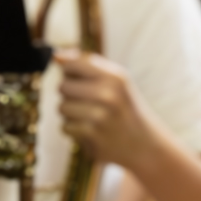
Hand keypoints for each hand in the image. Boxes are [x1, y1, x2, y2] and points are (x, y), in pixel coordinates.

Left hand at [53, 50, 159, 171]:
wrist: (144, 144)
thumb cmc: (124, 108)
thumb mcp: (116, 81)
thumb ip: (87, 65)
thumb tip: (56, 56)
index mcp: (115, 78)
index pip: (73, 64)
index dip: (68, 71)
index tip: (76, 79)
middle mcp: (108, 95)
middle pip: (63, 86)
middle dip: (70, 95)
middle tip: (87, 102)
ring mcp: (100, 117)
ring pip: (62, 107)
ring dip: (70, 114)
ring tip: (89, 117)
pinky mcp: (92, 137)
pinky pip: (65, 127)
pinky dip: (74, 130)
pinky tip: (90, 132)